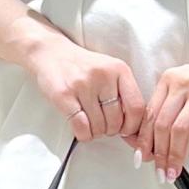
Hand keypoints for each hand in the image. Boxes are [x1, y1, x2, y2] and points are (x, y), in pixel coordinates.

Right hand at [27, 31, 146, 141]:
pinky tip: (81, 128)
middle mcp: (103, 75)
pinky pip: (81, 127)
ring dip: (95, 132)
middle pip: (117, 121)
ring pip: (99, 127)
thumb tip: (133, 127)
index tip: (125, 129)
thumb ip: (124, 93)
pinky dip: (84, 134)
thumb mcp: (110, 72)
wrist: (51, 53)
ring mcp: (82, 84)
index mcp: (119, 69)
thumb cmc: (83, 68)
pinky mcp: (64, 95)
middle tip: (103, 125)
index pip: (137, 107)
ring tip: (90, 123)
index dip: (132, 126)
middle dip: (110, 130)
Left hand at [132, 44, 188, 179]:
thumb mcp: (188, 83)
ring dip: (174, 155)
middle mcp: (181, 84)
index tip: (142, 159)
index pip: (149, 115)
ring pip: (179, 129)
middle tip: (160, 173)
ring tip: (174, 172)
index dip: (143, 141)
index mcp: (169, 80)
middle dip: (158, 154)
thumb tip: (159, 140)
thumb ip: (172, 105)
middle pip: (161, 125)